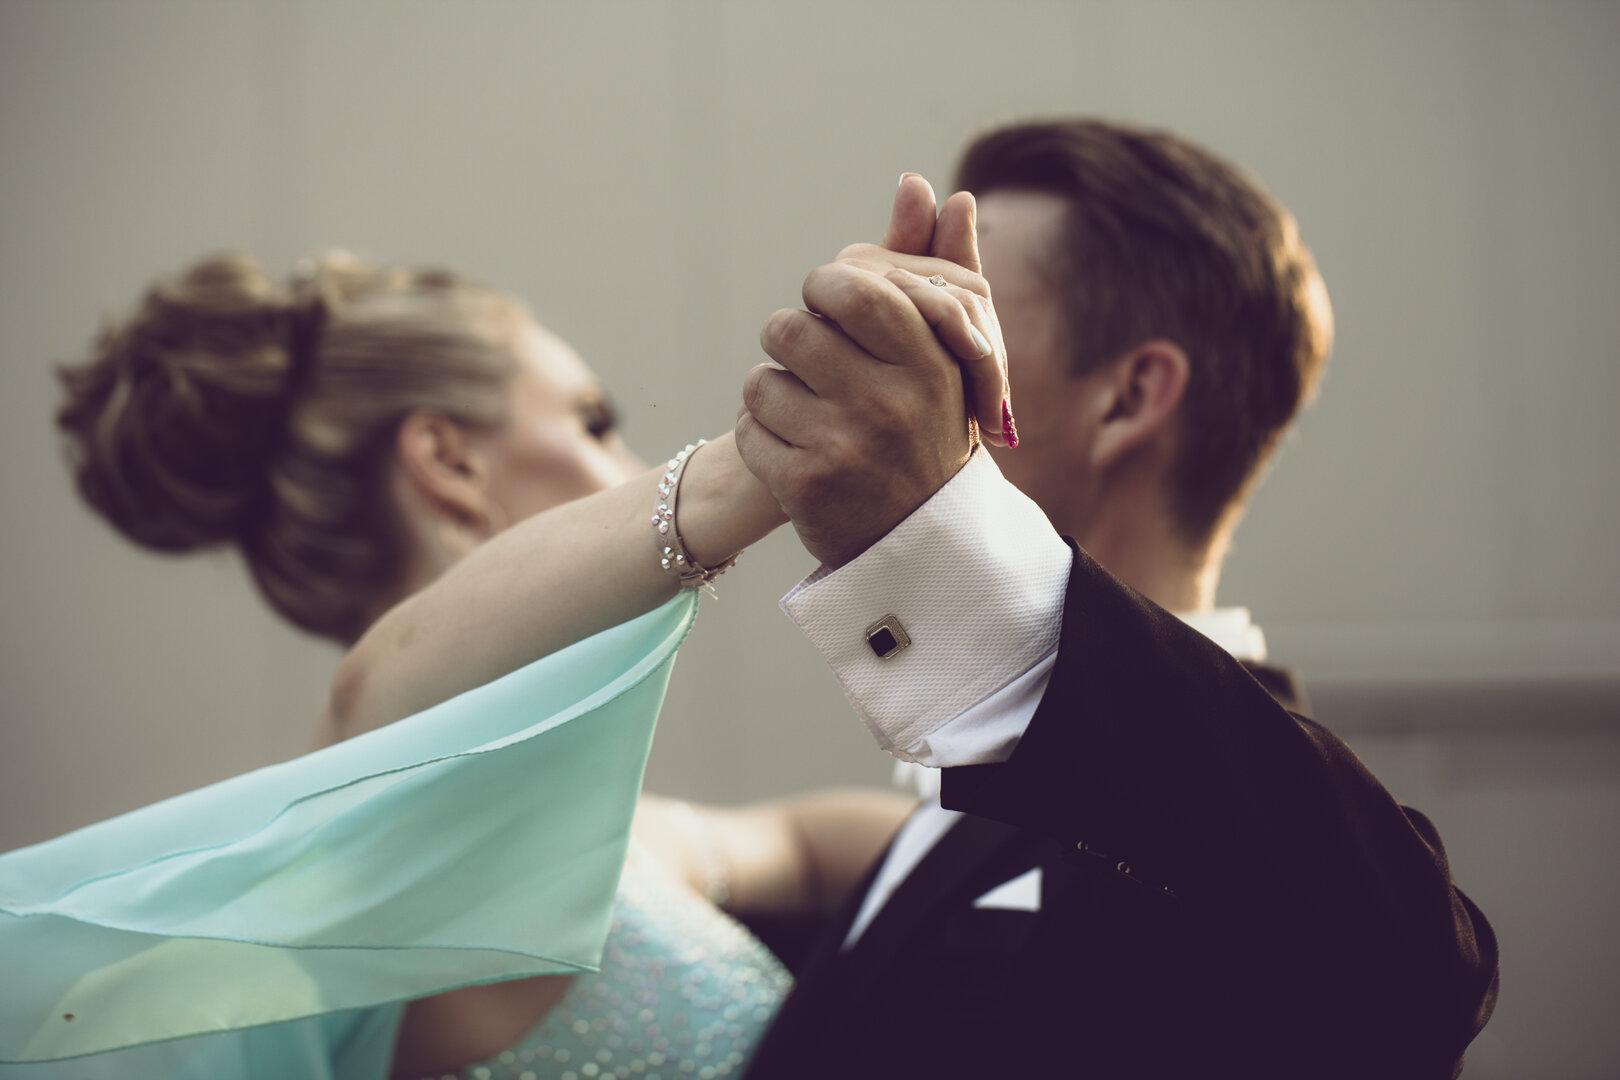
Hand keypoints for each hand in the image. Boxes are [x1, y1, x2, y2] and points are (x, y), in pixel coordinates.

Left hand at [734, 175, 1009, 567]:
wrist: (920, 541)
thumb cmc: (930, 426)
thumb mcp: (948, 353)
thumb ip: (942, 268)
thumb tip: (934, 188)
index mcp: (929, 362)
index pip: (851, 289)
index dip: (825, 291)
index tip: (832, 310)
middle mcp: (890, 402)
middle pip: (791, 330)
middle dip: (791, 341)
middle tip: (811, 362)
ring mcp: (846, 446)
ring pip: (760, 379)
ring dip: (771, 391)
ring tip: (805, 411)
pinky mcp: (804, 485)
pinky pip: (747, 427)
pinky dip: (758, 434)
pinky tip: (792, 449)